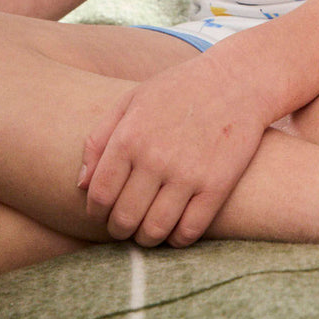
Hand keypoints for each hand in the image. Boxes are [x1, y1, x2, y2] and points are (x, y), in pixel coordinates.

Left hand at [78, 55, 270, 247]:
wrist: (238, 80)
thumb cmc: (180, 89)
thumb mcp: (132, 100)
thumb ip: (99, 139)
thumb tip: (81, 185)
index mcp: (130, 136)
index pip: (99, 195)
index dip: (97, 212)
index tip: (104, 212)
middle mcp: (155, 158)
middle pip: (124, 218)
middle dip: (120, 228)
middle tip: (126, 224)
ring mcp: (188, 173)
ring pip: (154, 231)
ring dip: (147, 238)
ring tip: (149, 229)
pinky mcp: (217, 185)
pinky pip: (188, 231)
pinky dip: (178, 239)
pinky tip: (176, 229)